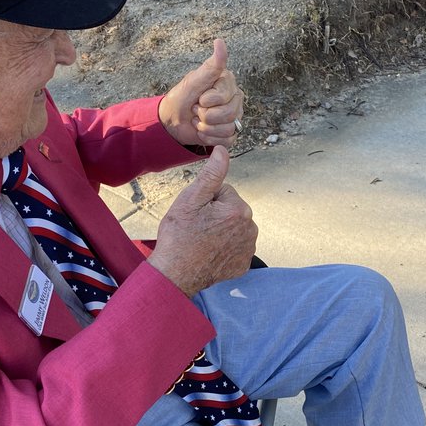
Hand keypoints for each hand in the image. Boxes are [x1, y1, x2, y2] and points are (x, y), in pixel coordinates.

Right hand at [148, 147, 257, 296]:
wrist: (175, 274)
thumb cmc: (179, 235)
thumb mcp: (191, 199)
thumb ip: (211, 174)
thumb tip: (223, 151)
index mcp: (239, 210)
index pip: (225, 192)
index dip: (207, 200)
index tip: (196, 214)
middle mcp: (250, 229)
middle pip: (231, 210)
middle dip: (216, 214)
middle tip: (197, 228)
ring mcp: (248, 249)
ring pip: (234, 228)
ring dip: (221, 230)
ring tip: (202, 240)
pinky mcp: (243, 265)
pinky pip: (235, 247)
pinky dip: (224, 248)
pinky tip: (209, 253)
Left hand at [158, 39, 244, 146]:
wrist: (172, 121)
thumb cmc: (181, 98)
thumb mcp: (193, 81)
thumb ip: (210, 66)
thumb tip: (220, 42)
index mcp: (227, 83)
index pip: (223, 97)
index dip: (207, 101)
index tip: (198, 97)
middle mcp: (234, 98)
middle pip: (229, 114)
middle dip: (205, 115)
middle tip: (196, 109)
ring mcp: (234, 116)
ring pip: (228, 128)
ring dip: (206, 127)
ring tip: (198, 120)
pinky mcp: (230, 133)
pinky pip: (227, 140)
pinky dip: (210, 138)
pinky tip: (203, 131)